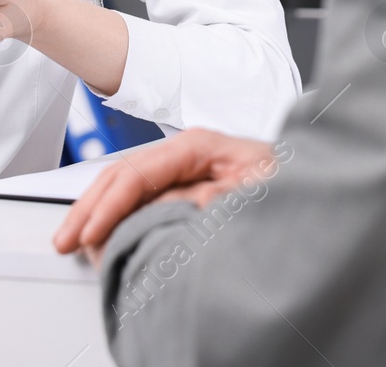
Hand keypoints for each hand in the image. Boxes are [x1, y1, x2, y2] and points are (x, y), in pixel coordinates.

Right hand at [52, 129, 279, 265]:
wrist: (319, 188)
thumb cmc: (297, 184)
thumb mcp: (255, 193)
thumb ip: (207, 199)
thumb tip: (161, 210)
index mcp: (201, 146)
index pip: (138, 173)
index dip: (109, 205)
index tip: (91, 235)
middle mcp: (189, 155)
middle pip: (123, 175)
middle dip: (90, 208)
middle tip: (65, 239)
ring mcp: (187, 171)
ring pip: (128, 188)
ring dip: (99, 213)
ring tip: (76, 239)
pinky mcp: (190, 190)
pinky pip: (146, 201)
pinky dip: (119, 218)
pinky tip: (105, 234)